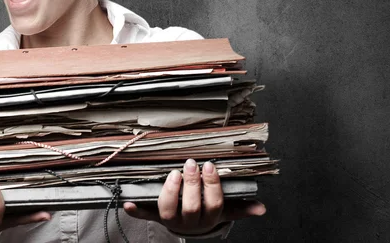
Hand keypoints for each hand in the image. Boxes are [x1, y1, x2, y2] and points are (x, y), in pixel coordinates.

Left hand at [123, 159, 265, 235]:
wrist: (191, 225)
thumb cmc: (208, 210)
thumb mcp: (226, 209)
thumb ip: (241, 207)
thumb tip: (261, 209)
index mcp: (208, 217)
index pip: (213, 203)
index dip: (211, 185)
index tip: (210, 166)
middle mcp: (189, 222)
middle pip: (191, 207)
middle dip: (191, 185)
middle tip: (191, 164)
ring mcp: (171, 219)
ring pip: (168, 211)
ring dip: (170, 192)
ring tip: (173, 173)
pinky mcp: (155, 216)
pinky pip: (145, 215)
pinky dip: (136, 211)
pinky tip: (128, 204)